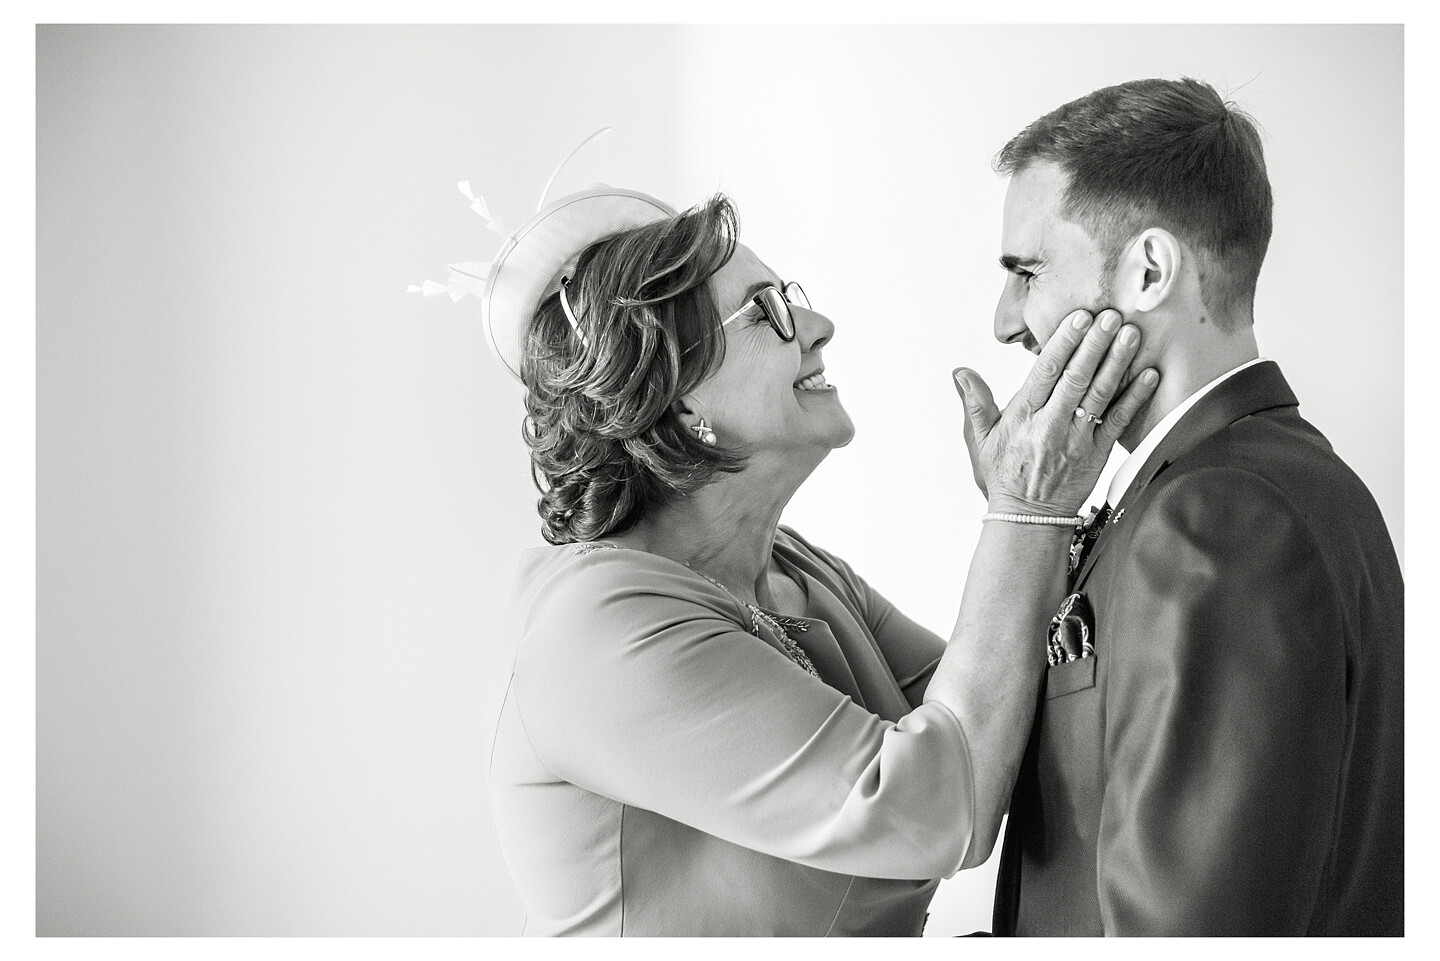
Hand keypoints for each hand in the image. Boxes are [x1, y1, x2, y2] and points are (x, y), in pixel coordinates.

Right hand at [952, 309, 1158, 515]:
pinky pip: (1119, 423)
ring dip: (1118, 363)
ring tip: (1131, 335)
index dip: (1063, 344)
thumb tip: (960, 372)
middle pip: (1076, 379)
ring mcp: (1077, 441)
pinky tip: (1150, 375)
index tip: (1079, 318)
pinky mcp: (1097, 455)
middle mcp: (1051, 426)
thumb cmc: (1004, 476)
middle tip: (1111, 315)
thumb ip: (975, 402)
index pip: (1044, 373)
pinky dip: (1135, 398)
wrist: (1026, 519)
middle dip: (1095, 345)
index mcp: (1023, 417)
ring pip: (1100, 396)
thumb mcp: (981, 439)